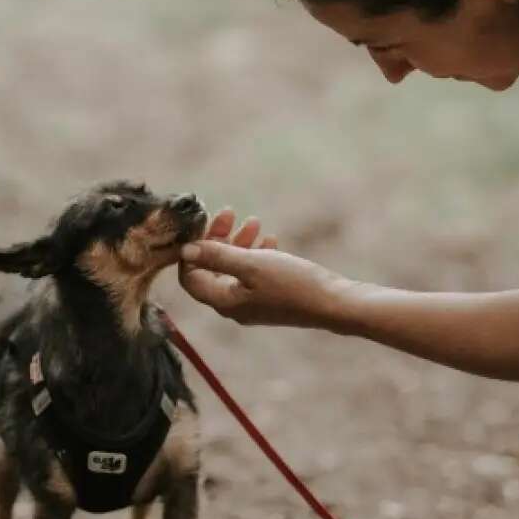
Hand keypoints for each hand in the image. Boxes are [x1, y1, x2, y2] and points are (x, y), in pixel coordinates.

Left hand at [176, 208, 350, 328]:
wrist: (333, 303)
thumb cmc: (292, 283)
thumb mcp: (252, 264)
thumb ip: (217, 256)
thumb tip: (184, 249)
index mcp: (223, 301)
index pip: (190, 276)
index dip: (192, 249)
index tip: (203, 224)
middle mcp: (233, 305)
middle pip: (211, 269)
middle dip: (218, 239)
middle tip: (229, 213)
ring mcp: (252, 303)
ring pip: (233, 268)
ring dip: (239, 242)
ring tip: (255, 221)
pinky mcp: (269, 297)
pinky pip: (252, 273)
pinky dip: (256, 253)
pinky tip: (269, 239)